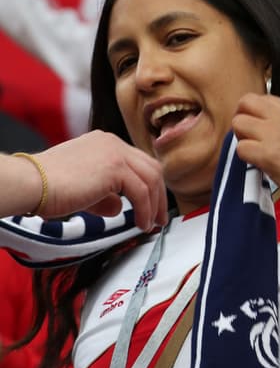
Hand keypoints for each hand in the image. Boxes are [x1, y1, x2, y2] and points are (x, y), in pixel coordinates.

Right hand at [19, 131, 167, 229]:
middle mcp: (113, 143)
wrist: (30, 183)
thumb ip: (105, 196)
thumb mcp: (84, 190)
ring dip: (155, 205)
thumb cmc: (47, 188)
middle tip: (160, 217)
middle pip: (151, 168)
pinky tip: (142, 224)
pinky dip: (146, 210)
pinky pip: (141, 192)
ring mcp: (115, 152)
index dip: (149, 185)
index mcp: (105, 142)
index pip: (138, 162)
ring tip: (153, 224)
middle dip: (159, 195)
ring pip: (151, 179)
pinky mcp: (115, 168)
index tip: (152, 205)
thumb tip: (119, 207)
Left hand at [231, 94, 279, 219]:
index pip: (263, 98)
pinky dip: (245, 158)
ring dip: (241, 139)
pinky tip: (259, 165)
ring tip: (255, 152)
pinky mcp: (268, 155)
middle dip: (242, 118)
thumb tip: (268, 127)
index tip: (259, 128)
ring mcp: (277, 135)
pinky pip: (240, 148)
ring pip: (238, 123)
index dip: (255, 113)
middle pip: (246, 102)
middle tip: (249, 137)